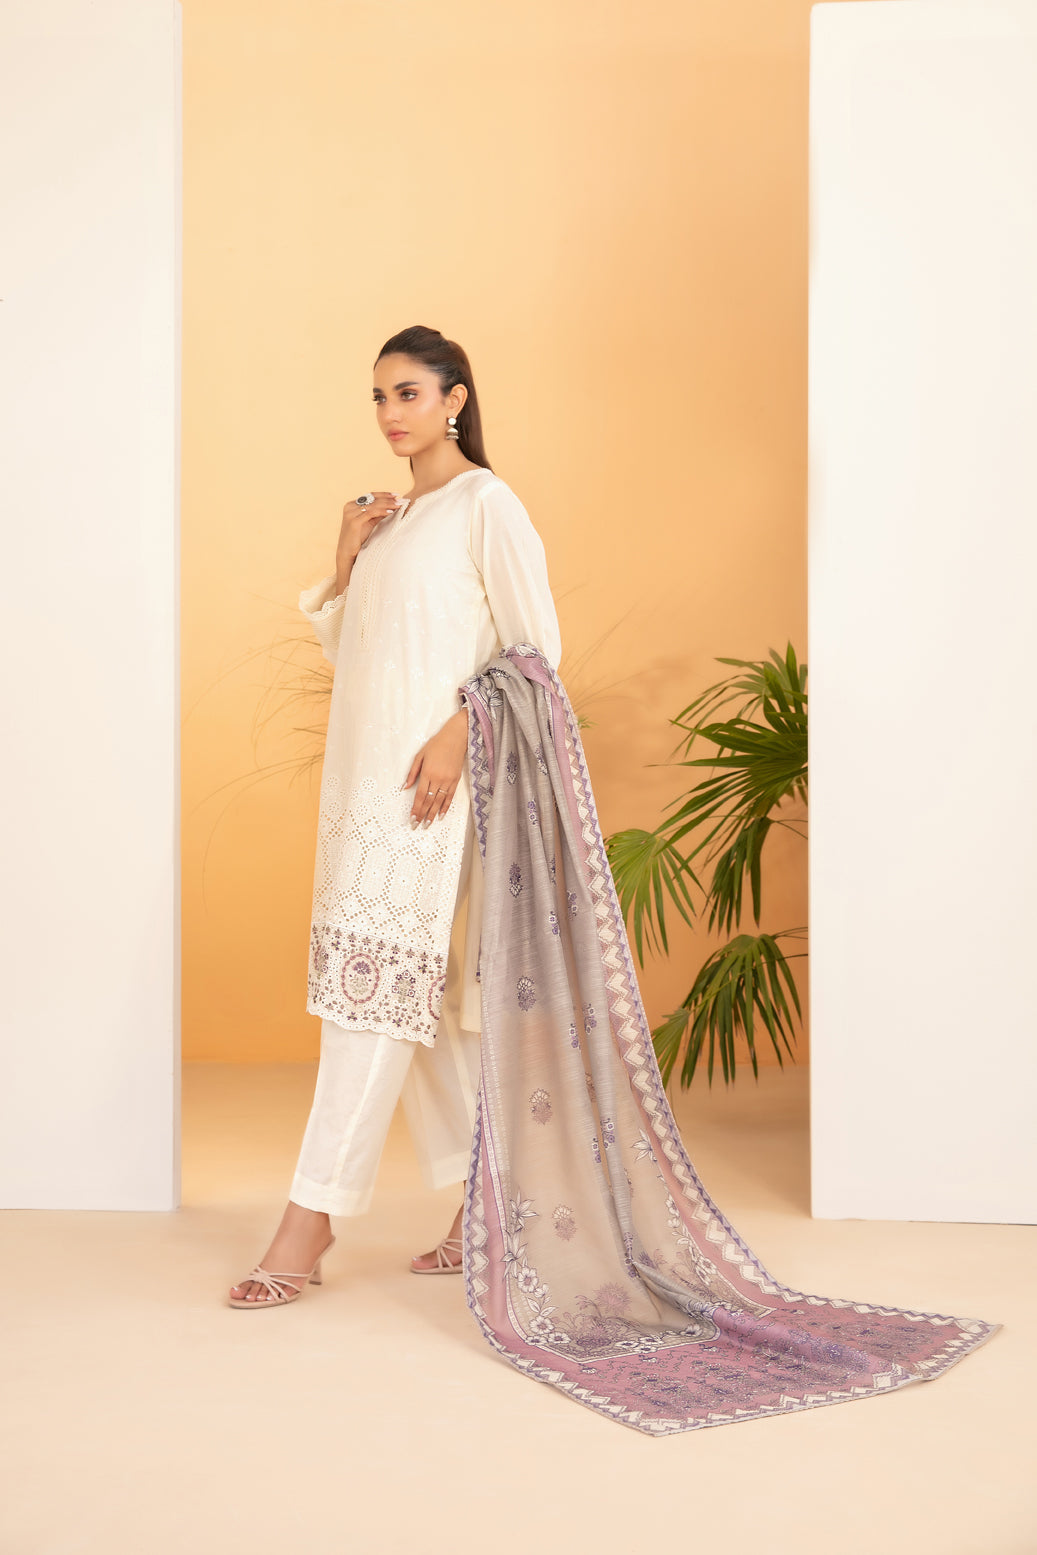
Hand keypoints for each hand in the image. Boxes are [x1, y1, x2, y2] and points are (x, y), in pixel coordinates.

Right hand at [338, 490, 402, 559]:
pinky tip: (391, 512)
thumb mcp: (369, 523)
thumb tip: (391, 506)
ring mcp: (351, 513)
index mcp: (352, 505)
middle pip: (372, 499)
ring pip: (373, 505)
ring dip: (387, 504)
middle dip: (388, 499)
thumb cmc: (357, 538)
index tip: (397, 495)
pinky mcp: (354, 521)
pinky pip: (371, 513)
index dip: (384, 494)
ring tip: (399, 505)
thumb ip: (377, 514)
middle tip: (401, 499)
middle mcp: (350, 507)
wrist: (347, 552)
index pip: (370, 495)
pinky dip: (382, 511)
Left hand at [402, 710, 467, 827]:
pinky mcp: (456, 780)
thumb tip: (405, 787)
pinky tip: (441, 815)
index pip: (420, 795)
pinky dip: (445, 807)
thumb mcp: (420, 755)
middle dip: (422, 814)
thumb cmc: (436, 744)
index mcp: (427, 772)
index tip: (412, 818)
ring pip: (439, 801)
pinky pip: (450, 797)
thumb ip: (412, 773)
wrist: (456, 738)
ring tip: (428, 824)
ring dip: (433, 814)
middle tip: (417, 825)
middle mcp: (438, 778)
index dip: (416, 808)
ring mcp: (448, 780)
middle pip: (429, 801)